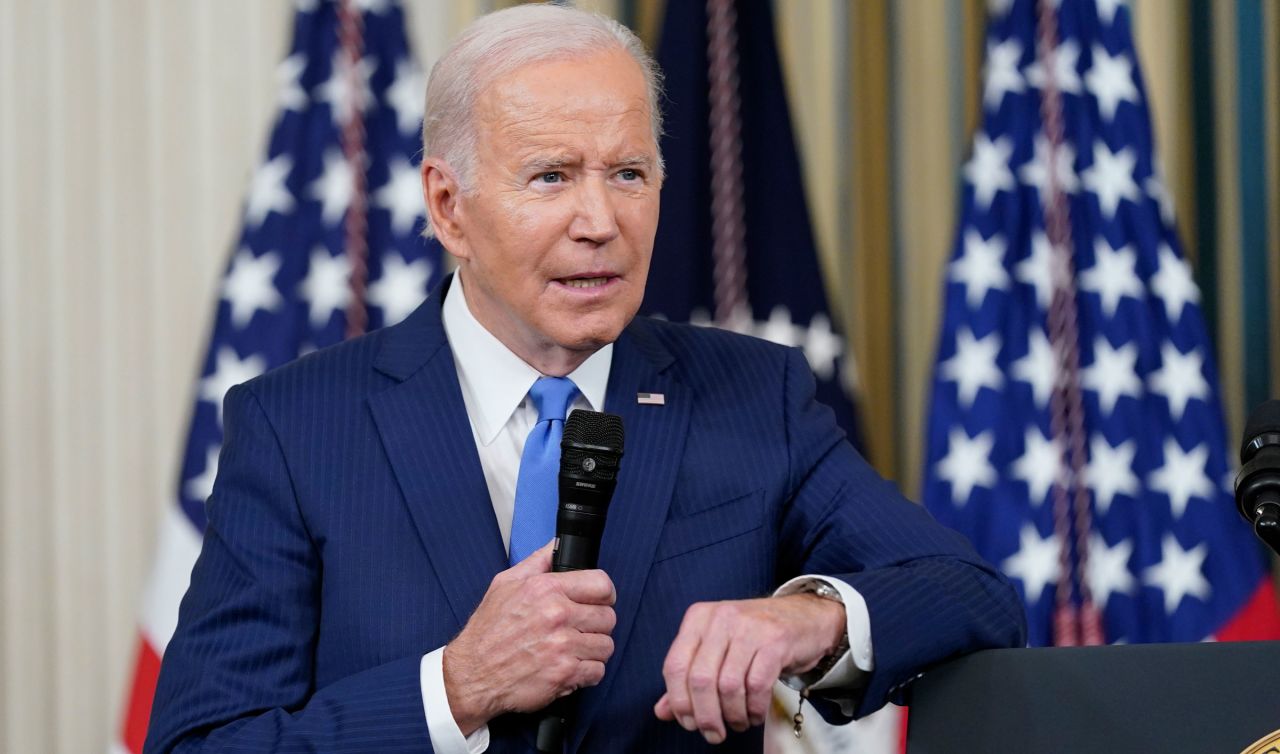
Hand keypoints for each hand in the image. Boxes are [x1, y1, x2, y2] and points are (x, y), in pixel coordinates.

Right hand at [442, 541, 616, 734]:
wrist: (472, 674)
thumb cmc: (487, 631)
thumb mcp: (505, 584)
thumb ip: (537, 561)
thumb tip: (556, 545)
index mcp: (546, 589)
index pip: (602, 584)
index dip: (605, 594)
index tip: (599, 601)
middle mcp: (557, 615)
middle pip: (608, 617)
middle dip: (597, 624)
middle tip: (580, 629)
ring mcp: (562, 646)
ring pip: (606, 645)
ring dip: (593, 649)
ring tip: (574, 649)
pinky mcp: (564, 674)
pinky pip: (597, 671)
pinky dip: (588, 672)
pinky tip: (570, 667)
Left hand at [653, 594, 844, 743]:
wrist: (805, 616)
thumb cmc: (754, 636)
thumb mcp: (716, 649)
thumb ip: (688, 678)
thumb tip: (662, 712)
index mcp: (698, 618)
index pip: (674, 666)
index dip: (679, 702)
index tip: (689, 723)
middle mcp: (720, 619)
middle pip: (700, 680)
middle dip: (705, 716)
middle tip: (713, 733)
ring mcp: (749, 628)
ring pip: (728, 686)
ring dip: (732, 715)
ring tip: (738, 722)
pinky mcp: (775, 641)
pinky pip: (757, 686)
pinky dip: (753, 709)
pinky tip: (754, 714)